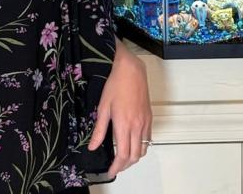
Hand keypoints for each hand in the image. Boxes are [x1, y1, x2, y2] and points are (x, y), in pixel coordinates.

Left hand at [88, 40, 151, 177]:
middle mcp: (138, 125)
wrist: (131, 70)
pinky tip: (133, 142)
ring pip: (144, 148)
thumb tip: (93, 146)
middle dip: (126, 165)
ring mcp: (145, 121)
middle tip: (116, 167)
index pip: (123, 154)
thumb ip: (99, 130)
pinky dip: (142, 146)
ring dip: (135, 157)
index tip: (111, 172)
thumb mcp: (103, 107)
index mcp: (124, 124)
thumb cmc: (115, 85)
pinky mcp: (149, 116)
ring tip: (124, 157)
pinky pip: (149, 137)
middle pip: (136, 155)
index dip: (117, 167)